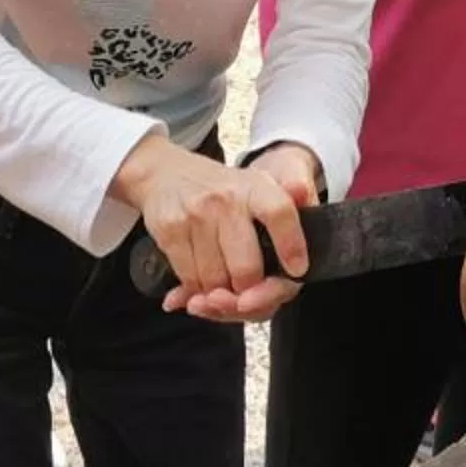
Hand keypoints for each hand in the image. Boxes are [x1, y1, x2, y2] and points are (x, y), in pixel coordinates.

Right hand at [115, 135, 308, 323]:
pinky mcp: (171, 229)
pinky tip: (200, 278)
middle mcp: (226, 198)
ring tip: (222, 282)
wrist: (165, 172)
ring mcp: (196, 214)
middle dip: (249, 290)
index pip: (280, 213)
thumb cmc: (220, 191)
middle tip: (247, 289)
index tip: (296, 270)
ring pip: (216, 280)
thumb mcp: (257, 189)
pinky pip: (190, 279)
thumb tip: (300, 245)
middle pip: (246, 268)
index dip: (291, 245)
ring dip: (220, 293)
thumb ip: (285, 216)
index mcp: (256, 187)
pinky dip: (197, 289)